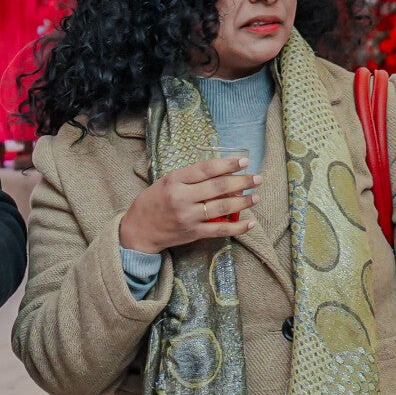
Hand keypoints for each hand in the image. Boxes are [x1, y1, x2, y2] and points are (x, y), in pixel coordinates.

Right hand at [120, 157, 259, 254]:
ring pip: (222, 207)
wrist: (138, 230)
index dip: (228, 164)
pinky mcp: (194, 233)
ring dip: (243, 202)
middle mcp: (182, 197)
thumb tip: (222, 174)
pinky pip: (220, 230)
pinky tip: (250, 222)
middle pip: (218, 187)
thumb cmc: (153, 202)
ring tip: (256, 196)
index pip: (207, 169)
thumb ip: (190, 178)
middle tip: (257, 178)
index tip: (244, 161)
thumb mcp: (166, 182)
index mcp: (175, 180)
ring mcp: (189, 216)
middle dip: (242, 181)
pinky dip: (238, 227)